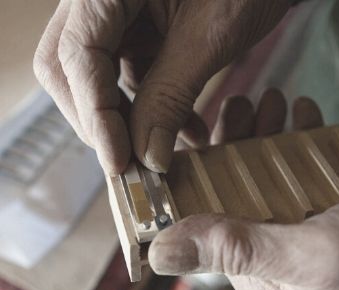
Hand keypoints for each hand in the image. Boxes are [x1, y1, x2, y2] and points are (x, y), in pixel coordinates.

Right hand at [34, 0, 289, 173]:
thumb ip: (169, 97)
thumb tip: (147, 158)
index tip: (120, 163)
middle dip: (99, 121)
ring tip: (170, 146)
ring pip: (96, 79)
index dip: (95, 117)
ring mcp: (114, 15)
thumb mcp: (208, 39)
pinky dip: (152, 107)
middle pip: (68, 68)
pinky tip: (185, 126)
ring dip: (130, 120)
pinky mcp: (135, 32)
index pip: (76, 57)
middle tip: (130, 159)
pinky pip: (128, 76)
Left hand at [149, 91, 338, 289]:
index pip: (206, 224)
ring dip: (265, 135)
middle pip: (235, 192)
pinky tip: (302, 117)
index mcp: (255, 276)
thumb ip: (237, 250)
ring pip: (264, 176)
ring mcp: (296, 231)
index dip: (198, 179)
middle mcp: (269, 256)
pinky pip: (296, 172)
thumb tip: (159, 253)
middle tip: (242, 106)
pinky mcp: (322, 212)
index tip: (201, 137)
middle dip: (236, 144)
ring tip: (275, 103)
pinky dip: (296, 140)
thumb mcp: (311, 257)